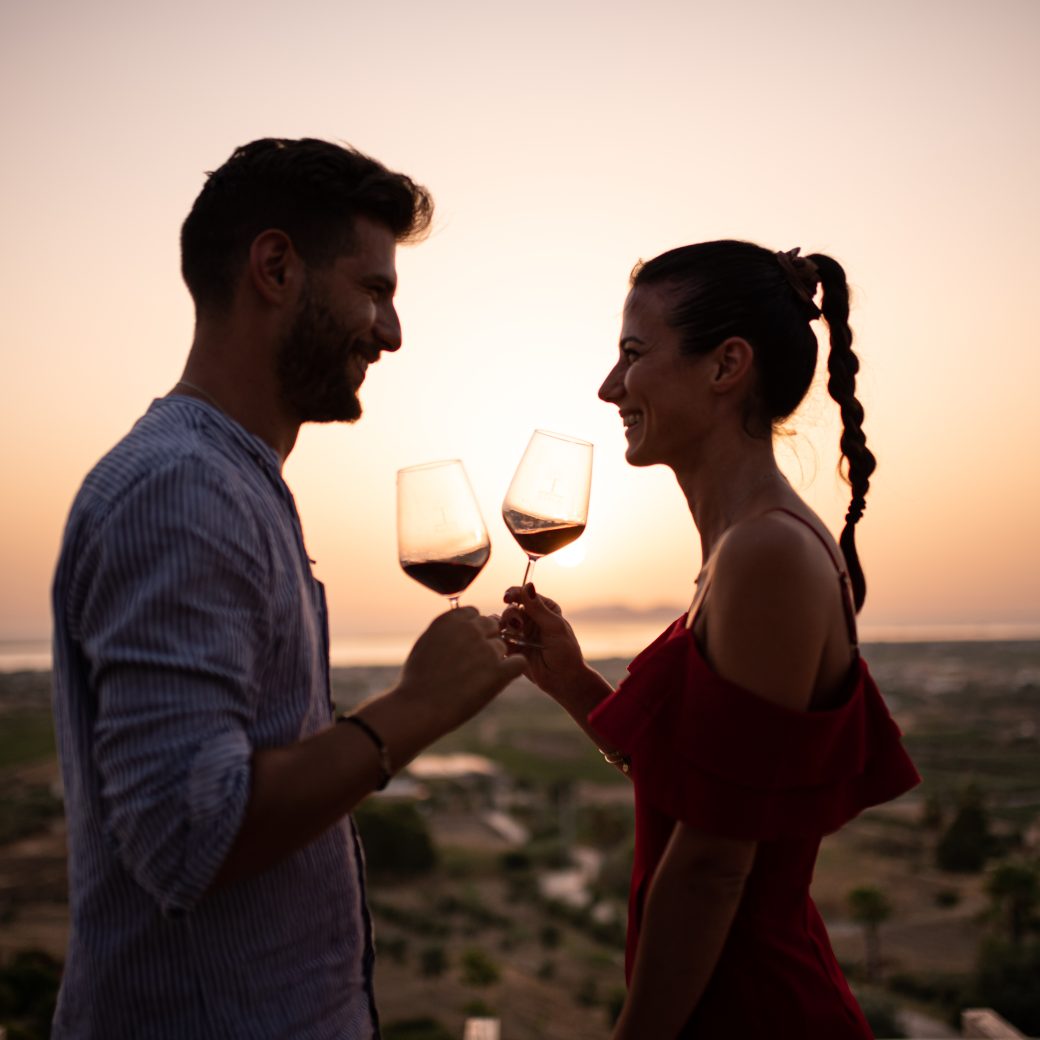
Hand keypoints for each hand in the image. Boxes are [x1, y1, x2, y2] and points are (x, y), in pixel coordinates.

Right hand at [397, 607, 525, 733]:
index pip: (474, 612)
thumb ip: (446, 631)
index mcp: (451, 620)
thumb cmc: (417, 680)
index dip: (472, 628)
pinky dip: (513, 669)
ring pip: (502, 646)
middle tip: (474, 661)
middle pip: (491, 625)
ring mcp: (486, 650)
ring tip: (475, 678)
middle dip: (486, 639)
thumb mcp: (425, 643)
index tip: (466, 643)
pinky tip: (502, 678)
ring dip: (495, 659)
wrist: (419, 708)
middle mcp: (471, 629)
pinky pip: (519, 662)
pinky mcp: (498, 671)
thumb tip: (458, 628)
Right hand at [501, 584, 586, 697]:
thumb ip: (538, 608)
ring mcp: (521, 633)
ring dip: (505, 627)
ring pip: (503, 622)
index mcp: (544, 609)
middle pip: (511, 608)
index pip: (525, 594)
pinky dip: (499, 638)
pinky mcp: (513, 648)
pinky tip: (504, 643)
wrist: (563, 680)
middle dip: (511, 615)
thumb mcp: (554, 627)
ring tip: (514, 636)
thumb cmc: (566, 652)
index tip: (508, 597)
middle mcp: (531, 619)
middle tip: (518, 626)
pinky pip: (499, 638)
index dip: (514, 593)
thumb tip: (529, 585)